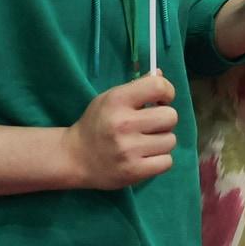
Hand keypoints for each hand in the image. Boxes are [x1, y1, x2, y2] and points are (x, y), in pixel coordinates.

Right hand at [61, 72, 176, 189]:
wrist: (74, 157)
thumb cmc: (97, 123)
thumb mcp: (111, 98)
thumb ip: (137, 86)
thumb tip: (161, 74)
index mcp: (117, 100)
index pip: (158, 87)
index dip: (167, 92)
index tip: (159, 101)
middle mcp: (123, 124)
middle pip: (171, 116)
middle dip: (165, 119)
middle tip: (151, 124)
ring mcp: (128, 150)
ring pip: (170, 140)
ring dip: (162, 141)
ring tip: (146, 142)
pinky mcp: (132, 172)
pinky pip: (167, 162)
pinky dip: (160, 160)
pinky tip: (146, 156)